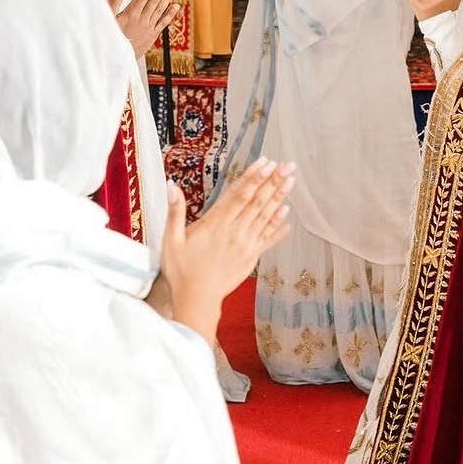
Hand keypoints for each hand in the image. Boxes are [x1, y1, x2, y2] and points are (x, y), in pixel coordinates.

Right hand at [111, 0, 177, 57]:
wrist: (116, 58)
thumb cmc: (110, 37)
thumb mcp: (108, 19)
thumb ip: (113, 3)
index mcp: (130, 14)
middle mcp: (141, 19)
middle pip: (154, 0)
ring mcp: (148, 28)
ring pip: (160, 10)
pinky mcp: (151, 36)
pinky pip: (162, 23)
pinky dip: (169, 14)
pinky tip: (175, 6)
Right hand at [157, 159, 293, 344]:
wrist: (197, 301)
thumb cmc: (181, 271)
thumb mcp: (171, 240)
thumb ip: (174, 212)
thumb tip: (171, 185)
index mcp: (215, 225)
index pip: (238, 195)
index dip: (253, 178)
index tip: (265, 162)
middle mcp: (234, 232)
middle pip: (256, 202)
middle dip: (272, 181)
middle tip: (287, 165)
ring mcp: (245, 245)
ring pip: (265, 217)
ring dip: (278, 198)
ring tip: (291, 181)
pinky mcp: (251, 257)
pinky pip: (268, 239)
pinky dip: (278, 226)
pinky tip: (287, 215)